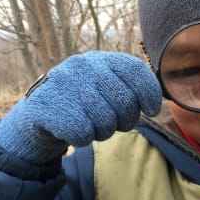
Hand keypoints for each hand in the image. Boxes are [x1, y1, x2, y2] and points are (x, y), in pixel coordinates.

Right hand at [0, 51, 161, 163]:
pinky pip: (83, 133)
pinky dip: (83, 139)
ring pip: (105, 121)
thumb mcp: (104, 88)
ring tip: (92, 126)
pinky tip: (74, 132)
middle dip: (126, 121)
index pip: (135, 70)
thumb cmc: (82, 104)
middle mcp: (82, 66)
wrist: (38, 115)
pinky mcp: (46, 105)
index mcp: (100, 59)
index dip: (150, 92)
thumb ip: (129, 88)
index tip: (152, 110)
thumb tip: (161, 99)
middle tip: (114, 124)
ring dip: (103, 132)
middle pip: (125, 102)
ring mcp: (63, 84)